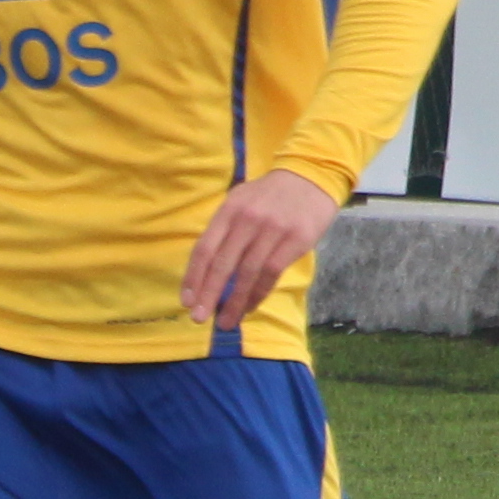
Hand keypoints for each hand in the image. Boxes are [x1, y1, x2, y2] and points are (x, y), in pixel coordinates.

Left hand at [176, 169, 338, 323]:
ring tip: (226, 321)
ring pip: (247, 273)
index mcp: (229, 209)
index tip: (187, 301)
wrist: (311, 177)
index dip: (193, 277)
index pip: (204, 248)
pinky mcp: (295, 240)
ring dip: (235, 302)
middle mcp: (247, 219)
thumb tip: (204, 274)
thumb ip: (223, 231)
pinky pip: (271, 274)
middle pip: (222, 264)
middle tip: (199, 319)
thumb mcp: (240, 202)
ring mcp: (272, 229)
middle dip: (209, 295)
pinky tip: (249, 307)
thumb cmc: (269, 196)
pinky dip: (258, 294)